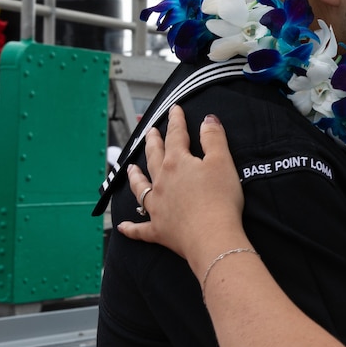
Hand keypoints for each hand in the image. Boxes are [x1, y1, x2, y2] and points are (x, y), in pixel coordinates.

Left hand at [117, 106, 246, 272]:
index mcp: (177, 163)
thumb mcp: (222, 162)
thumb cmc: (220, 199)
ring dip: (135, 177)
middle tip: (149, 132)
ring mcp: (157, 207)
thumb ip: (213, 138)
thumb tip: (207, 119)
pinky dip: (131, 228)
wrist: (212, 237)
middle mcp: (162, 182)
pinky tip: (123, 226)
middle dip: (153, 143)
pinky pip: (140, 229)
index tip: (174, 109)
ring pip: (141, 188)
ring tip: (130, 168)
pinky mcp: (158, 230)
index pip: (176, 136)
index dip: (176, 121)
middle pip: (154, 157)